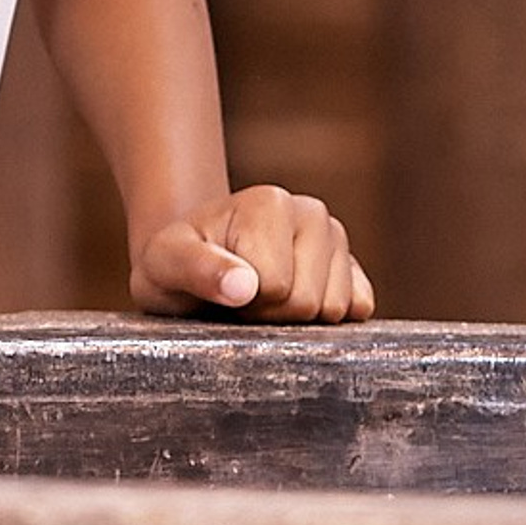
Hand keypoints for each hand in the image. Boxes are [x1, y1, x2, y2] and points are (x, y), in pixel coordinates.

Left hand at [130, 185, 374, 322]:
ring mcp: (336, 240)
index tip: (222, 287)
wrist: (191, 265)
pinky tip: (290, 304)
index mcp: (269, 201)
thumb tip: (244, 287)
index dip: (244, 301)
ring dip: (293, 320)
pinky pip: (359, 311)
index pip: (276, 286)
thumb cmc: (176, 263)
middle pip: (307, 302)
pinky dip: (325, 323)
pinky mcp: (353, 269)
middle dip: (269, 313)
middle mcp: (311, 213)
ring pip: (334, 311)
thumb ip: (198, 269)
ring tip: (261, 298)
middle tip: (239, 298)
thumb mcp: (166, 264)